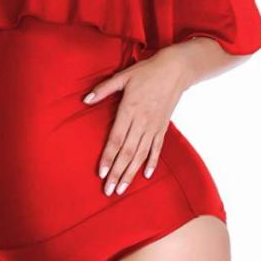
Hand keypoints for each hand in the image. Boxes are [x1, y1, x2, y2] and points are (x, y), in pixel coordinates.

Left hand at [83, 46, 191, 196]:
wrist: (175, 69)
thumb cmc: (146, 71)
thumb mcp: (123, 76)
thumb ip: (103, 89)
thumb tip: (85, 100)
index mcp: (129, 110)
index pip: (116, 139)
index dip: (108, 157)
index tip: (101, 173)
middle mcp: (142, 122)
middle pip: (127, 152)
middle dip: (117, 173)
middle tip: (108, 191)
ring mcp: (154, 126)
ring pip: (141, 154)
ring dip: (131, 173)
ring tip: (122, 189)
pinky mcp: (163, 127)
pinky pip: (157, 148)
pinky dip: (152, 162)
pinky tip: (146, 175)